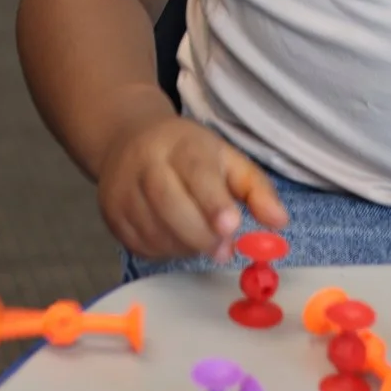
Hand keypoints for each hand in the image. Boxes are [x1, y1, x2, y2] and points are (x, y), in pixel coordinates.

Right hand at [97, 111, 285, 261]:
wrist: (127, 139)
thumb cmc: (187, 153)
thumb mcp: (226, 159)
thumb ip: (256, 188)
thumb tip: (279, 222)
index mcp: (180, 143)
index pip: (195, 171)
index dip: (213, 201)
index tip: (231, 226)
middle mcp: (144, 162)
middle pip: (169, 203)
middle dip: (201, 234)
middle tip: (224, 250)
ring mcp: (122, 188)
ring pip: (154, 229)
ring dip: (184, 246)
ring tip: (202, 241)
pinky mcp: (111, 214)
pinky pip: (139, 244)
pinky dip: (164, 251)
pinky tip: (177, 240)